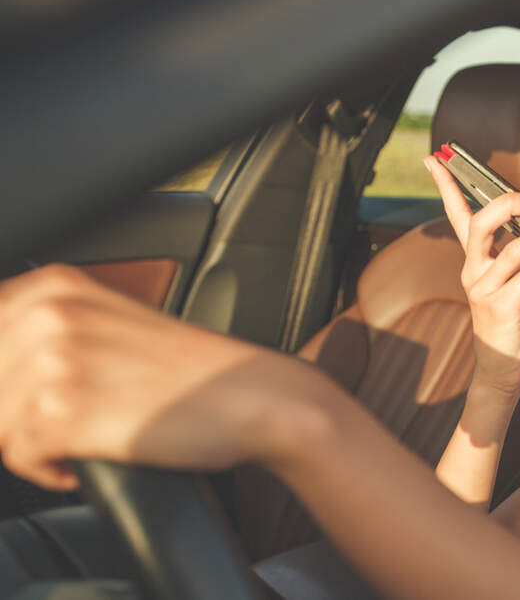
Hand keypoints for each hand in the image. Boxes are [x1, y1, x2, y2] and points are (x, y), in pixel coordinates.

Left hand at [0, 265, 335, 489]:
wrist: (256, 396)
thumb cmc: (197, 372)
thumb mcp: (111, 325)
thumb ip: (48, 332)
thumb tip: (3, 367)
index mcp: (57, 287)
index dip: (5, 380)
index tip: (25, 399)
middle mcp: (49, 314)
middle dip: (12, 415)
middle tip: (61, 425)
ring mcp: (56, 360)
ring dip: (29, 444)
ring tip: (76, 441)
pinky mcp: (66, 411)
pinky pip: (18, 457)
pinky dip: (46, 470)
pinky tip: (84, 458)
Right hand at [425, 156, 519, 398]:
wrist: (502, 368)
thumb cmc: (514, 322)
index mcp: (475, 260)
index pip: (456, 215)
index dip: (445, 186)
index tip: (435, 159)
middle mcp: (473, 271)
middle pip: (480, 224)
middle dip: (507, 204)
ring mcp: (484, 289)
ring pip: (513, 251)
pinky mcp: (500, 307)